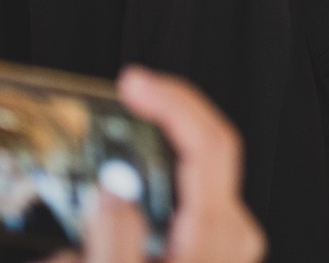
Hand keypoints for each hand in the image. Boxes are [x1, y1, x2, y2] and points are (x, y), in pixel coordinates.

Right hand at [40, 68, 262, 262]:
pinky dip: (145, 208)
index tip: (133, 82)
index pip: (209, 144)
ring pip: (188, 181)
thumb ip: (114, 243)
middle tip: (123, 99)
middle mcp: (232, 236)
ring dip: (145, 176)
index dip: (175, 102)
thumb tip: (115, 188)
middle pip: (206, 149)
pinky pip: (182, 210)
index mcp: (216, 237)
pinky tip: (106, 233)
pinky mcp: (213, 253)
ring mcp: (226, 246)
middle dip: (160, 122)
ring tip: (95, 206)